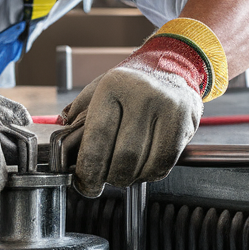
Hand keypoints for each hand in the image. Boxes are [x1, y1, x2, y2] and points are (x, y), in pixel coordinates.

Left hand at [56, 18, 226, 196]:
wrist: (172, 66)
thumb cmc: (131, 84)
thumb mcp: (101, 88)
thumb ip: (80, 111)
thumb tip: (62, 129)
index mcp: (114, 85)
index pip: (99, 136)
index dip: (90, 168)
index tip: (85, 183)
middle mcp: (142, 94)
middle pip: (123, 155)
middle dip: (111, 177)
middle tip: (105, 180)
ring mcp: (167, 107)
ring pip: (144, 163)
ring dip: (130, 178)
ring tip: (123, 173)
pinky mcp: (186, 121)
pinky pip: (164, 163)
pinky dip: (149, 175)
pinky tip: (142, 169)